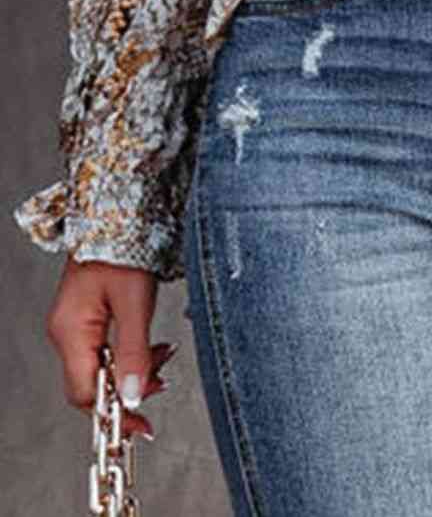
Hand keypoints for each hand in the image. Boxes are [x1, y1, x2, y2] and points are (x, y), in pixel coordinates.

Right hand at [44, 253, 178, 442]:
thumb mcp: (136, 302)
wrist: (118, 211)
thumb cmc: (125, 247)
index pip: (85, 392)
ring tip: (163, 357)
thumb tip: (132, 397)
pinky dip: (126, 353)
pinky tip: (150, 346)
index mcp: (71, 331)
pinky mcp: (84, 315)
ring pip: (98, 366)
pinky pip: (101, 348)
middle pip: (90, 383)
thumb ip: (134, 351)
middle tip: (163, 382)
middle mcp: (65, 331)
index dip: (114, 412)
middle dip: (126, 389)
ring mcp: (72, 323)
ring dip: (130, 369)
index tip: (144, 424)